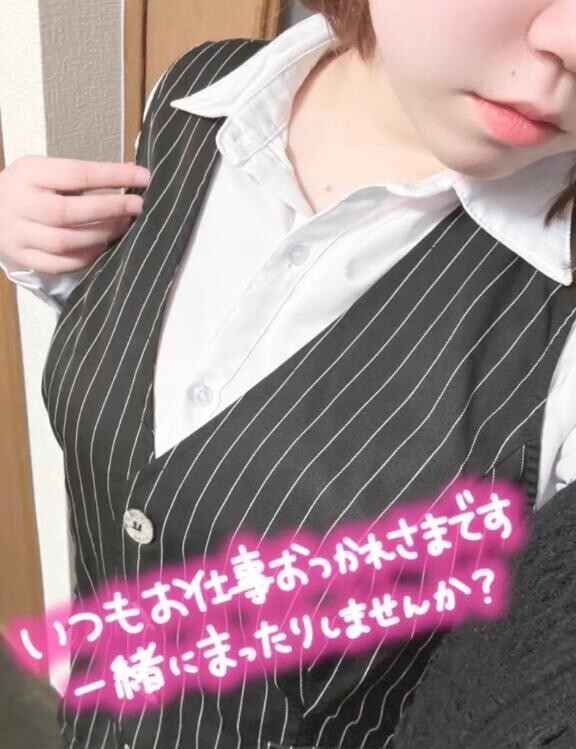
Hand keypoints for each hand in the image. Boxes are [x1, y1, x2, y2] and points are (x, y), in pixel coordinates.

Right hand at [0, 154, 150, 273]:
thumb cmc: (28, 189)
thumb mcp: (46, 171)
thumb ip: (83, 176)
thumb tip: (133, 175)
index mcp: (28, 174)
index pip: (75, 174)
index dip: (112, 175)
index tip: (143, 176)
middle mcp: (20, 204)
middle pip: (67, 212)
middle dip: (109, 209)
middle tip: (137, 206)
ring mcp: (19, 234)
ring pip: (64, 242)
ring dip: (100, 235)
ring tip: (123, 227)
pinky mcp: (22, 257)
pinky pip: (58, 264)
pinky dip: (84, 257)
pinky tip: (101, 248)